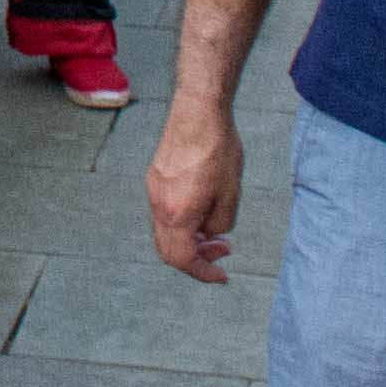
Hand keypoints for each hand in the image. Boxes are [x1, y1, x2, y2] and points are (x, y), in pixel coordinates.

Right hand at [142, 100, 242, 283]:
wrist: (198, 110)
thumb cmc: (217, 148)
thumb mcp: (231, 194)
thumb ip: (221, 223)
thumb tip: (213, 232)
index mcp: (177, 213)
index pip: (183, 259)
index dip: (203, 273)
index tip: (221, 275)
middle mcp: (159, 204)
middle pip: (169, 249)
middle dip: (196, 257)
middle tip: (223, 251)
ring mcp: (154, 189)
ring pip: (166, 230)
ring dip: (190, 238)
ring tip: (216, 230)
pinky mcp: (156, 177)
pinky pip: (165, 212)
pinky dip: (183, 222)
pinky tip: (203, 209)